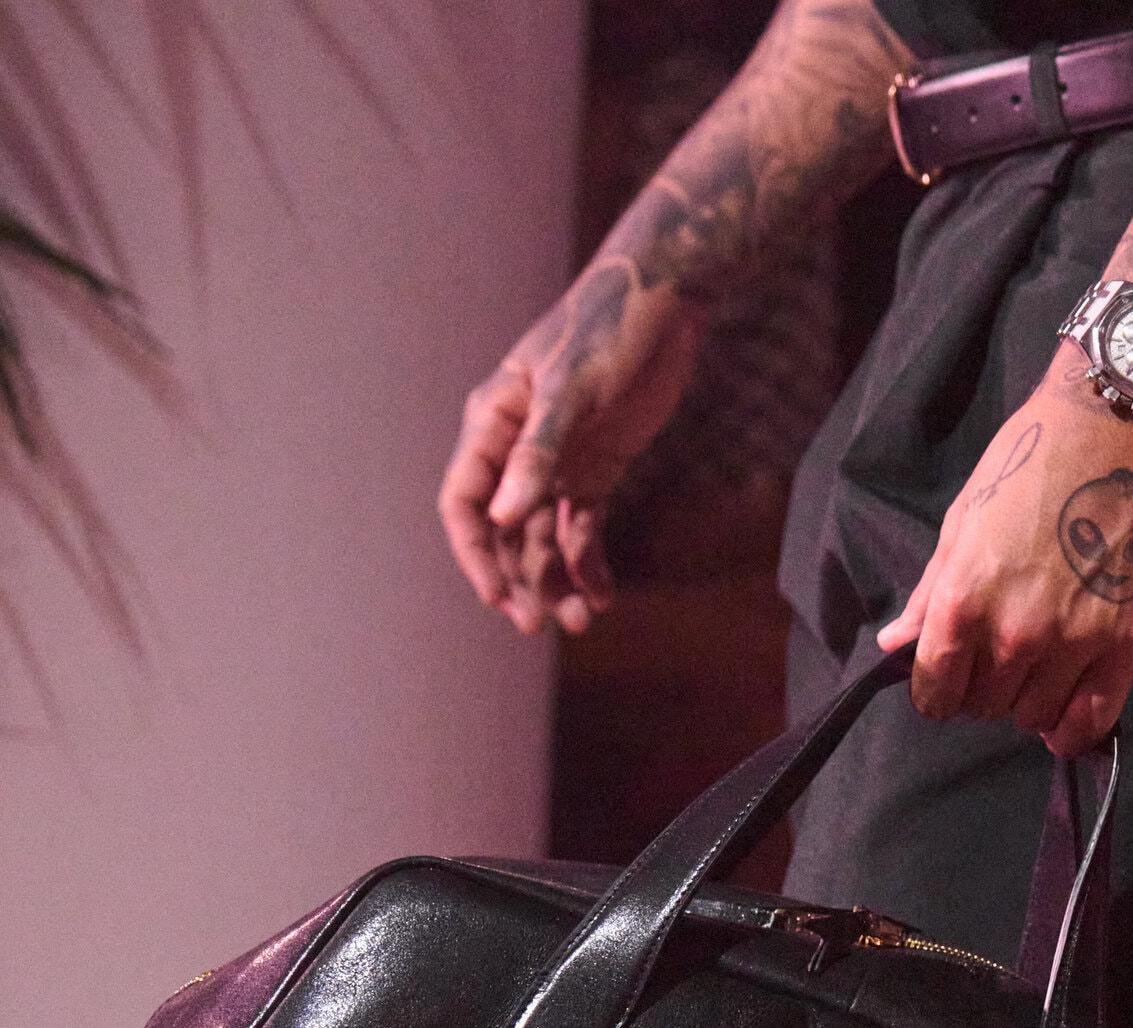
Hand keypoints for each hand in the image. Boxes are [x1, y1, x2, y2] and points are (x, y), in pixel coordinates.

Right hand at [439, 264, 705, 636]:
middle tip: (542, 624)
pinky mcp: (596, 470)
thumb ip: (538, 453)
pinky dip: (589, 565)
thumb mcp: (573, 390)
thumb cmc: (610, 330)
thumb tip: (505, 516)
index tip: (497, 597)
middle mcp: (517, 449)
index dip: (474, 554)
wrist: (666, 297)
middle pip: (503, 534)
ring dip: (556, 581)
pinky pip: (582, 530)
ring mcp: (556, 463)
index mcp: (493, 424)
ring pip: (543, 539)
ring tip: (580, 619)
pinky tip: (603, 597)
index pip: (466, 503)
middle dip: (519, 581)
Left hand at [877, 350, 1132, 755]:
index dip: (936, 692)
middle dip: (984, 689)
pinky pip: (1090, 720)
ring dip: (1029, 700)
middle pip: (983, 707)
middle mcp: (1015, 631)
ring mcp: (1074, 640)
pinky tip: (1063, 717)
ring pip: (1032, 717)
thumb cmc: (1031, 464)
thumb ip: (929, 595)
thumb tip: (893, 646)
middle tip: (1001, 656)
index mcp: (964, 600)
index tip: (949, 679)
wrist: (1119, 428)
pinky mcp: (1126, 642)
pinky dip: (1072, 730)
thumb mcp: (963, 521)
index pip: (934, 692)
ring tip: (1040, 665)